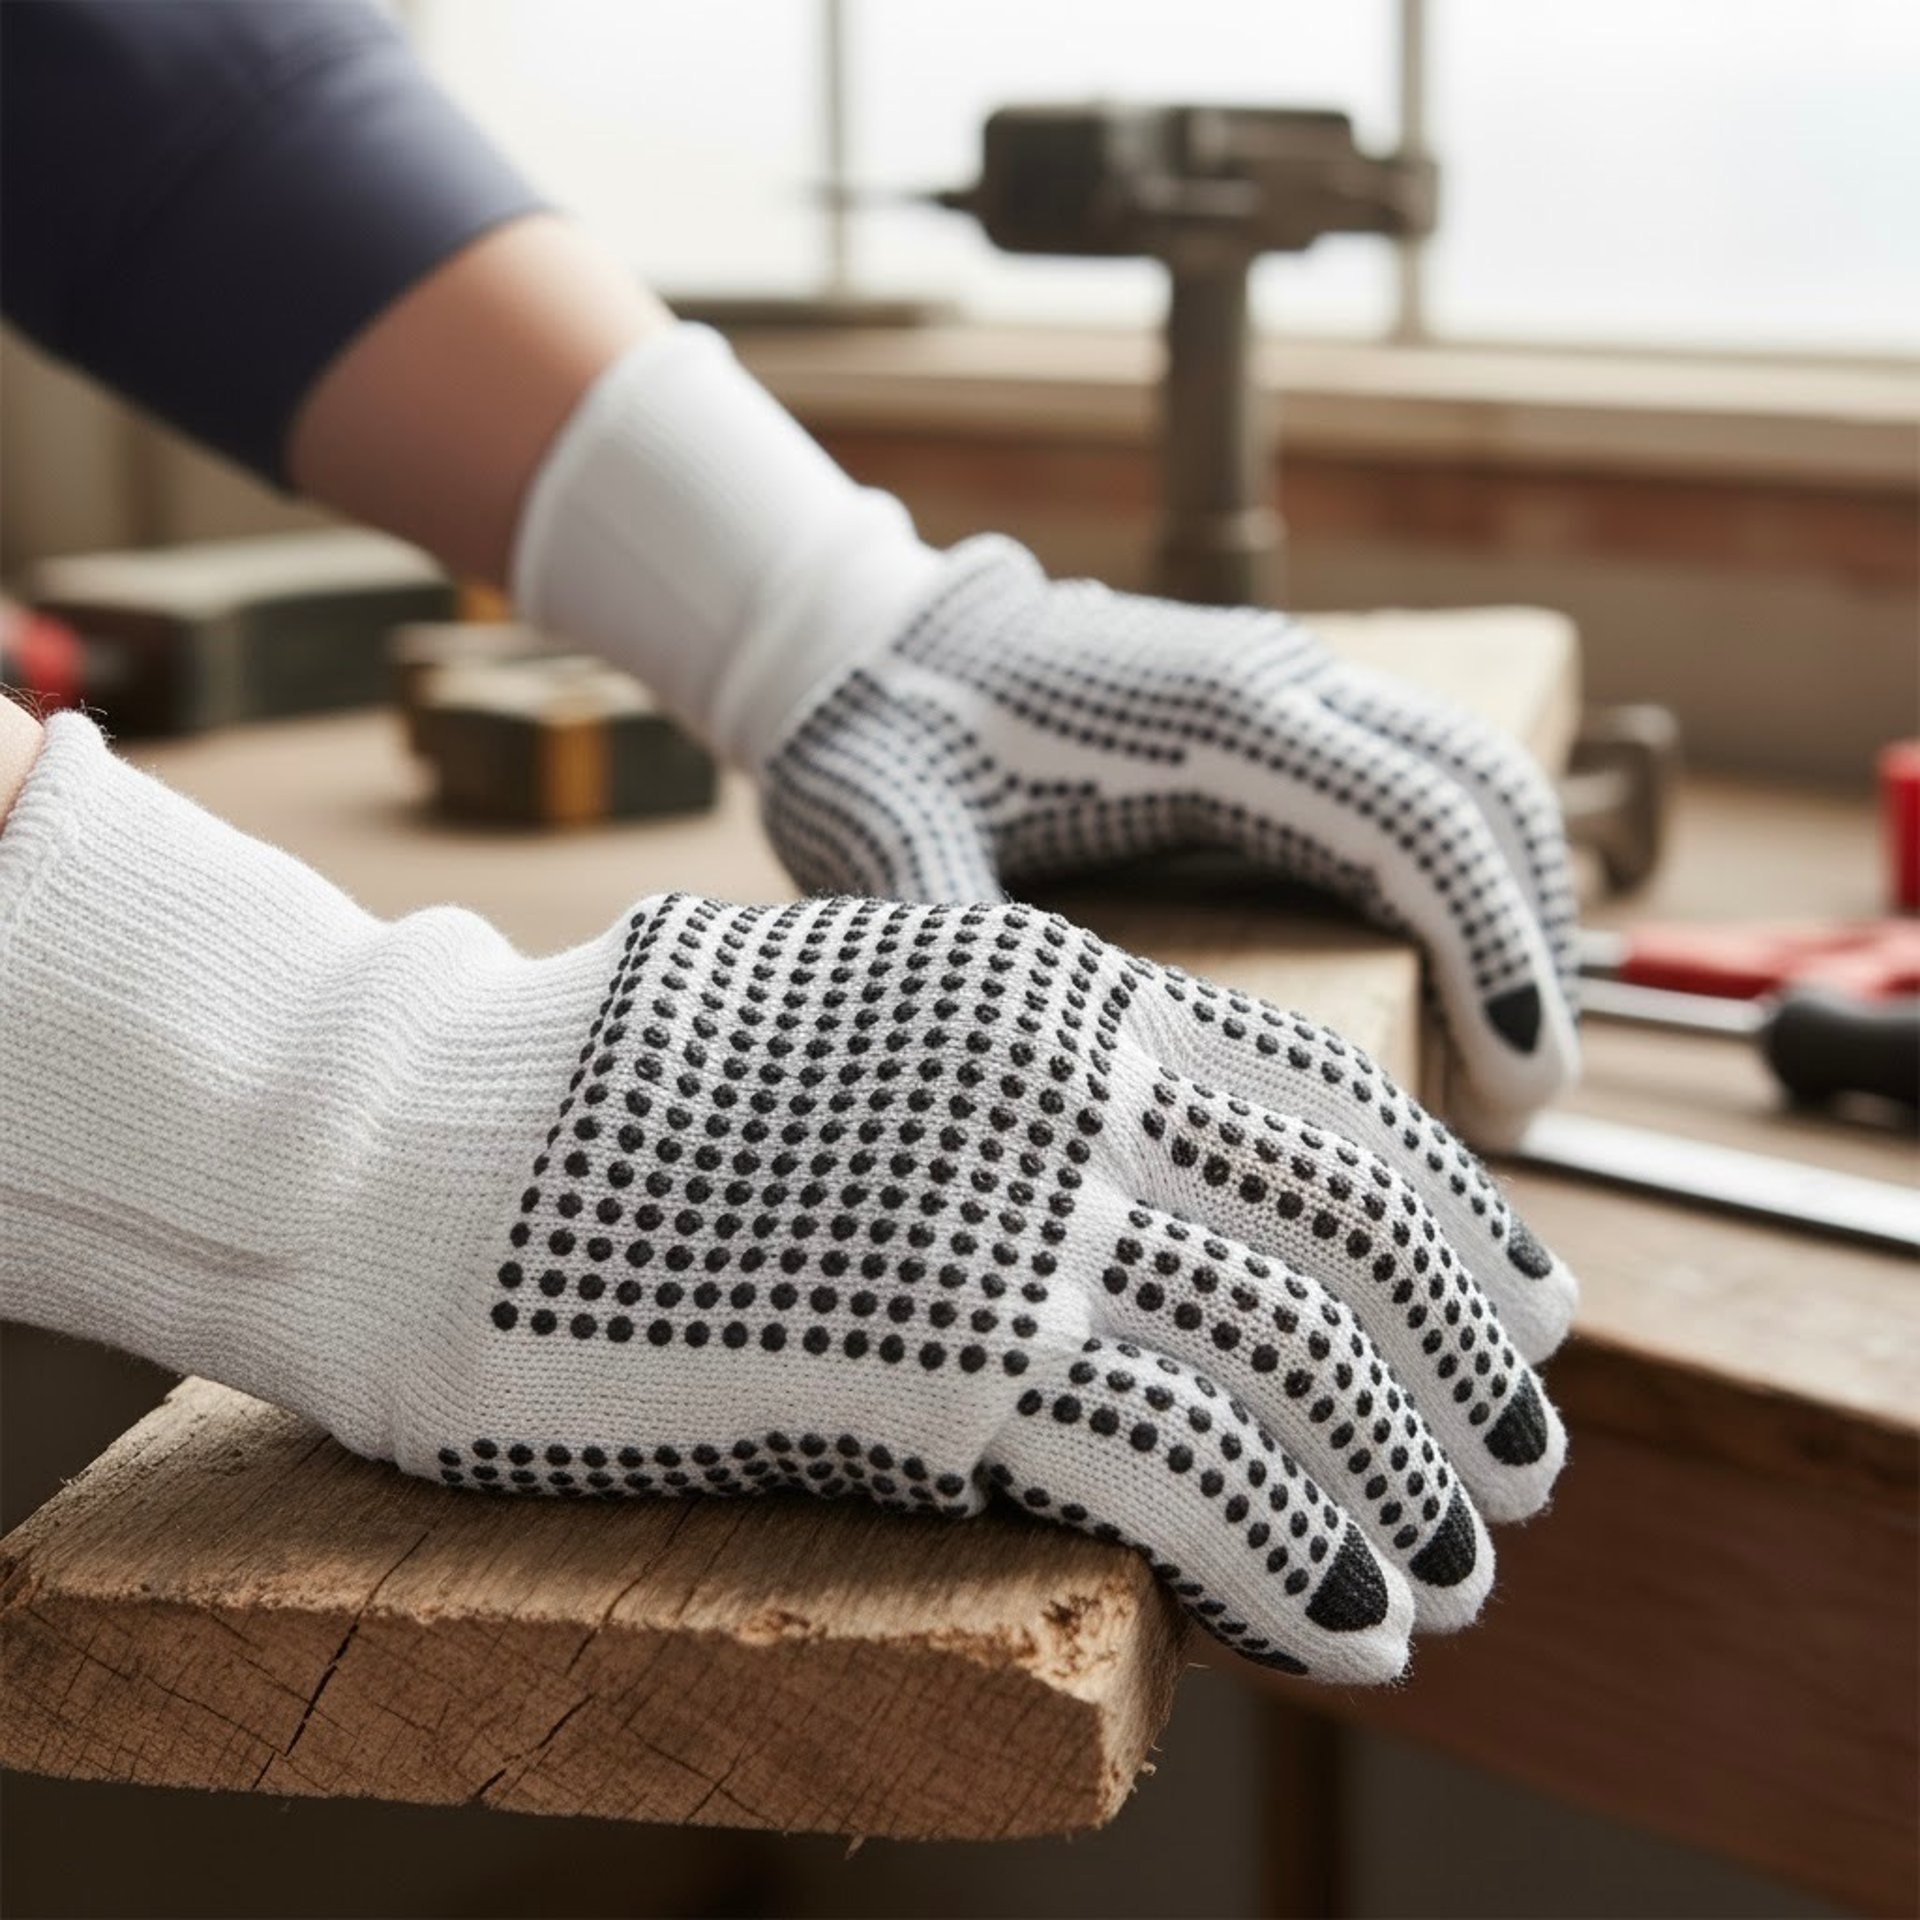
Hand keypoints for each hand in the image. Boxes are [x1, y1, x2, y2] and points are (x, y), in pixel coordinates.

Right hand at [434, 892, 1574, 1683]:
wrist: (427, 1133)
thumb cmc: (623, 1094)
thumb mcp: (872, 1034)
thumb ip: (1027, 1103)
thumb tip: (1162, 1217)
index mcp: (1055, 990)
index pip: (1329, 1103)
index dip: (1449, 1225)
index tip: (1514, 1318)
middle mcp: (1069, 1083)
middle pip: (1355, 1232)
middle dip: (1459, 1372)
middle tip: (1513, 1471)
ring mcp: (1014, 1217)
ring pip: (1302, 1360)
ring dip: (1398, 1486)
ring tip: (1440, 1575)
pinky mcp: (947, 1362)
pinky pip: (1195, 1467)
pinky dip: (1296, 1552)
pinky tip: (1340, 1619)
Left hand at [761, 539, 1579, 1132]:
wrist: (863, 644)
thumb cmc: (876, 748)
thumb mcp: (889, 855)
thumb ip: (952, 950)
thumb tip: (1004, 1101)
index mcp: (1211, 719)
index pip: (1414, 827)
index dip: (1493, 958)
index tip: (1521, 1096)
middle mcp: (1276, 679)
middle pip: (1484, 797)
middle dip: (1530, 951)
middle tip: (1519, 1113)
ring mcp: (1285, 681)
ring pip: (1472, 778)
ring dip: (1514, 910)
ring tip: (1501, 1064)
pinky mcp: (1274, 708)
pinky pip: (1421, 779)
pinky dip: (1465, 873)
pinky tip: (1444, 976)